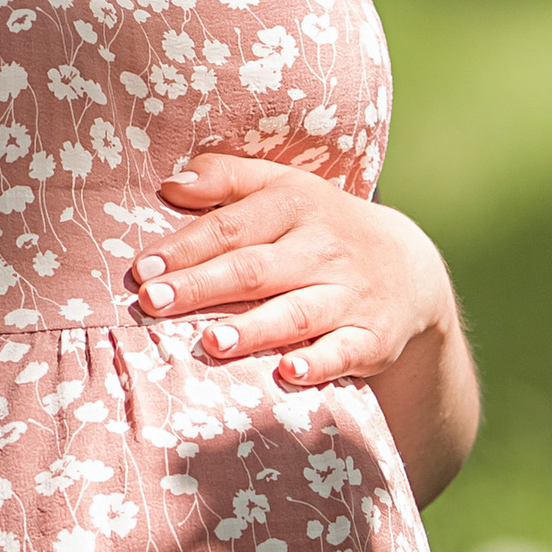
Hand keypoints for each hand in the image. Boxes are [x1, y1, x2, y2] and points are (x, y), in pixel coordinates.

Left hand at [128, 151, 450, 393]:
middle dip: (201, 287)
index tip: (142, 269)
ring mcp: (349, 295)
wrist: (408, 269)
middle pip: (254, 269)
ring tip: (212, 341)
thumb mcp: (282, 187)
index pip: (231, 227)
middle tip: (153, 303)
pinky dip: (319, 362)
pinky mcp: (372, 338)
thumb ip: (225, 179)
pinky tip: (289, 372)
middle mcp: (322, 249)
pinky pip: (345, 351)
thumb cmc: (318, 226)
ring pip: (296, 312)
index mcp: (294, 205)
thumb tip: (170, 185)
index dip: (186, 248)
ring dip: (254, 328)